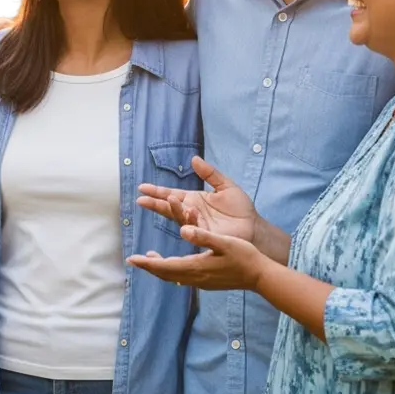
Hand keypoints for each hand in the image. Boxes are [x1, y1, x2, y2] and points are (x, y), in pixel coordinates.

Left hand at [127, 225, 270, 290]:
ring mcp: (202, 282)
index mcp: (196, 266)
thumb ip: (203, 236)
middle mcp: (196, 277)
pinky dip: (172, 271)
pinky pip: (183, 278)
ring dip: (160, 269)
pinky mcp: (208, 282)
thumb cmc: (245, 257)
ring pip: (174, 277)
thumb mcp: (224, 242)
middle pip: (166, 274)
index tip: (131, 259)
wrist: (261, 276)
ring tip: (149, 259)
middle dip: (148, 267)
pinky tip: (173, 264)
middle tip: (133, 260)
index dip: (147, 263)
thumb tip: (182, 230)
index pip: (165, 266)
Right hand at [136, 157, 257, 242]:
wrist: (253, 226)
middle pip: (168, 207)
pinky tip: (189, 211)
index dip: (156, 191)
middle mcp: (191, 212)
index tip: (142, 187)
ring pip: (179, 217)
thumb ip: (209, 173)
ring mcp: (196, 225)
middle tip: (141, 200)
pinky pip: (193, 228)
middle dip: (154, 203)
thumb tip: (194, 159)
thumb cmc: (240, 208)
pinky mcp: (204, 235)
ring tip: (169, 199)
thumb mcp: (225, 186)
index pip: (170, 195)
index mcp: (193, 200)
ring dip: (173, 209)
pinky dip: (190, 220)